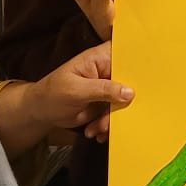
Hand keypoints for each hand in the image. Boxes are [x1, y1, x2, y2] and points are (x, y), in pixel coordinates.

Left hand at [0, 43, 132, 155]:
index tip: (144, 82)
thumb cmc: (52, 93)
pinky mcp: (107, 104)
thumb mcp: (76, 90)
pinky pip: (116, 114)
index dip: (139, 65)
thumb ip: (103, 89)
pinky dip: (108, 125)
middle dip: (125, 103)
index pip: (127, 54)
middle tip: (112, 118)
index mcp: (101, 58)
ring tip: (97, 129)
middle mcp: (108, 71)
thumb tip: (130, 92)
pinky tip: (95, 132)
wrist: (41, 112)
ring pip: (125, 102)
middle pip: (131, 82)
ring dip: (112, 119)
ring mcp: (108, 88)